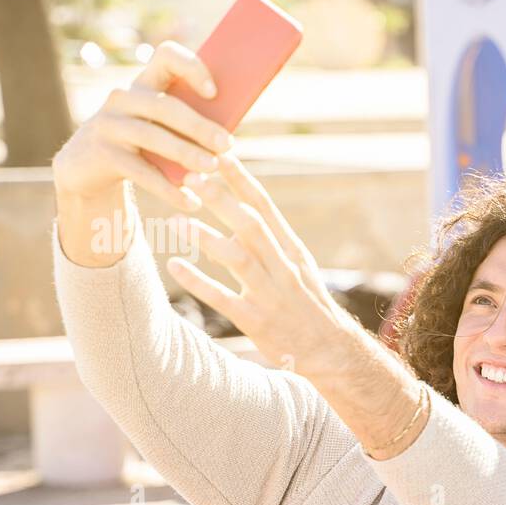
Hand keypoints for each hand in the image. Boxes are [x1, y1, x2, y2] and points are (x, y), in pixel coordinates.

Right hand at [52, 40, 233, 212]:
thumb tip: (229, 138)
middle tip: (226, 145)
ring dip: (186, 154)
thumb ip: (186, 122)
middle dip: (199, 126)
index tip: (214, 92)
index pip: (166, 56)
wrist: (87, 165)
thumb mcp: (158, 125)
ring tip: (212, 169)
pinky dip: (169, 189)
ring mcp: (109, 124)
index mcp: (144, 83)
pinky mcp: (103, 153)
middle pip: (165, 106)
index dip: (191, 68)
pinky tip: (192, 202)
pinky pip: (142, 172)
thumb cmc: (140, 143)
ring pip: (153, 138)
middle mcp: (123, 97)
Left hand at [166, 153, 365, 377]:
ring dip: (206, 237)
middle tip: (192, 176)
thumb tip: (236, 216)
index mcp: (291, 250)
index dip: (241, 179)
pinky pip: (223, 299)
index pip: (265, 206)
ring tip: (176, 219)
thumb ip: (269, 242)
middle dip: (221, 199)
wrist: (331, 351)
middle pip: (250, 226)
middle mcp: (283, 268)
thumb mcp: (297, 267)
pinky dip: (198, 282)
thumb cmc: (308, 305)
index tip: (219, 153)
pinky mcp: (256, 322)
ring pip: (238, 259)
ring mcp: (270, 295)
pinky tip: (175, 267)